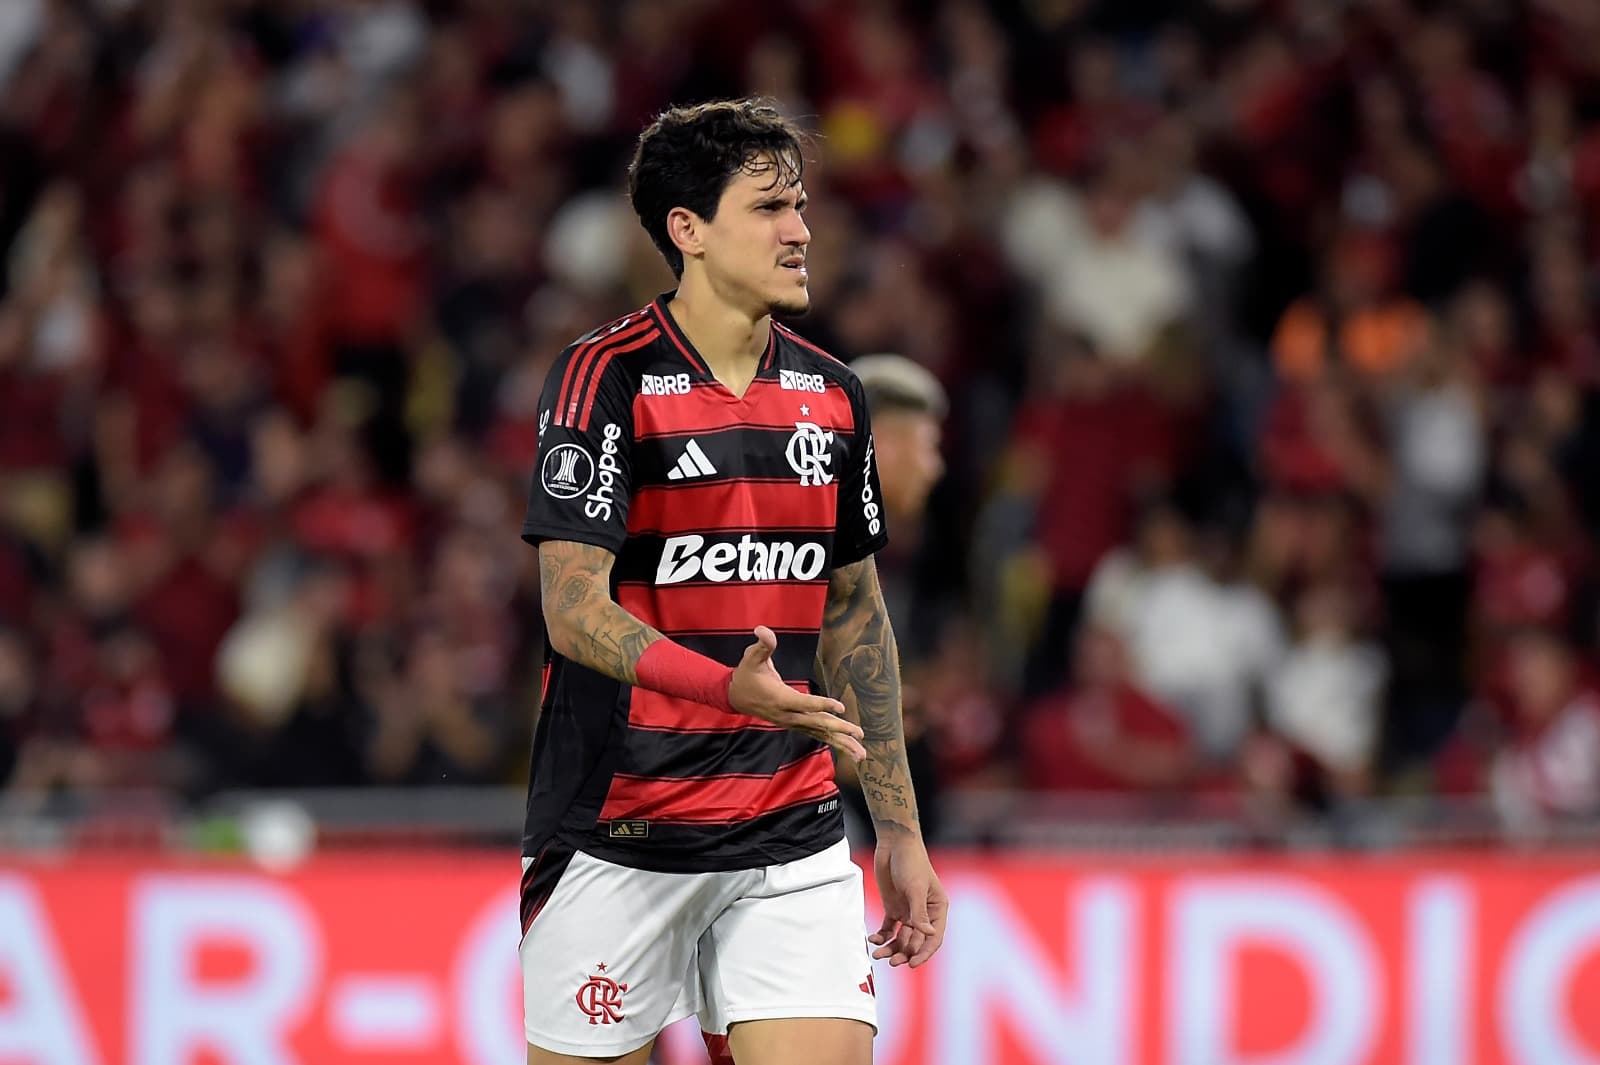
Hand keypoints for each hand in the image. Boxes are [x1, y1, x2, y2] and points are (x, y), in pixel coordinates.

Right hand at [729, 626, 866, 761]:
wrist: (735, 697)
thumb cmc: (747, 674)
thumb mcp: (751, 657)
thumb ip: (763, 645)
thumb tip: (762, 629)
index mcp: (780, 698)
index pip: (804, 703)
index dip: (821, 704)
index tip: (840, 707)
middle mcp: (787, 715)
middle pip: (816, 724)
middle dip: (839, 729)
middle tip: (859, 733)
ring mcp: (791, 723)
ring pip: (819, 734)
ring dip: (841, 743)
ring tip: (861, 754)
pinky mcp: (795, 725)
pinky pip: (817, 735)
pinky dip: (833, 742)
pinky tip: (850, 749)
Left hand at [871, 833, 946, 966]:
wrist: (894, 844)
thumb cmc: (911, 863)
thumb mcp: (915, 888)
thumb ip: (919, 913)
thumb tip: (929, 935)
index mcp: (937, 909)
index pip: (934, 938)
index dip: (924, 953)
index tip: (911, 964)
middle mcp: (924, 913)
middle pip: (916, 942)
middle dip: (904, 953)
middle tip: (891, 961)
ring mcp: (908, 911)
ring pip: (901, 938)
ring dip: (891, 948)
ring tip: (878, 954)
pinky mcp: (893, 908)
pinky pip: (889, 928)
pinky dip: (882, 936)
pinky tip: (874, 939)